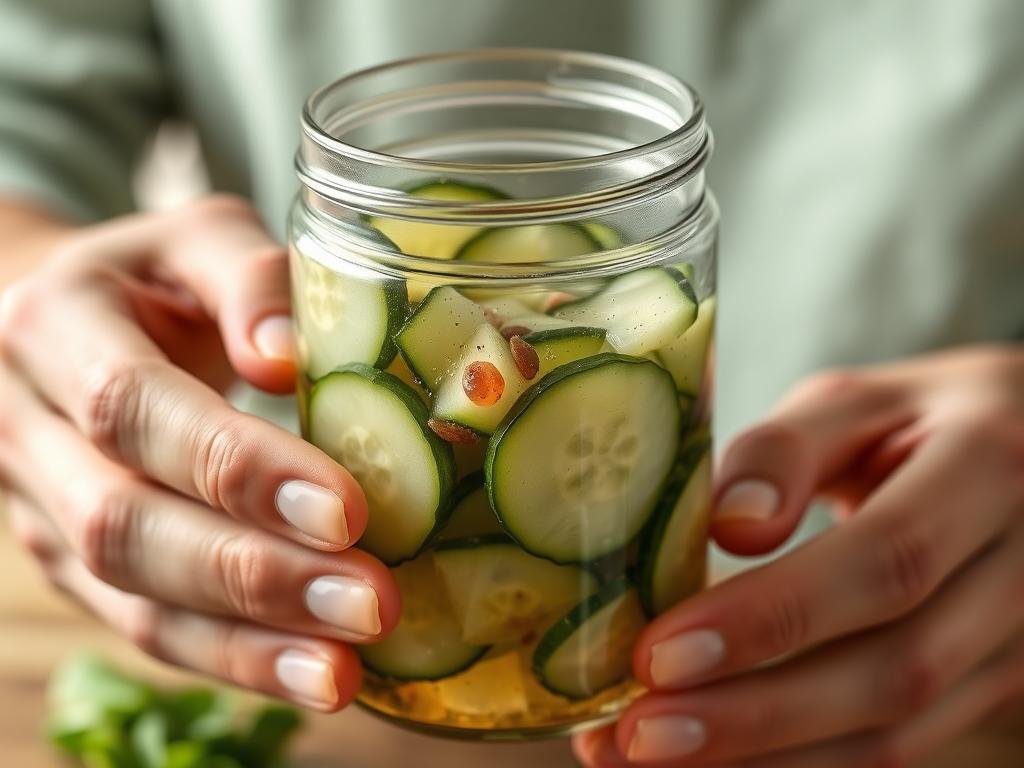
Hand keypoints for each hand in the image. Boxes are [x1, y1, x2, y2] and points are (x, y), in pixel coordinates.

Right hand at [0, 196, 398, 710]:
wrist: (69, 324)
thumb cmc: (154, 278)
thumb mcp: (198, 241)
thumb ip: (249, 278)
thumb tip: (286, 358)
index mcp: (54, 329)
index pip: (135, 410)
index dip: (236, 466)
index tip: (345, 508)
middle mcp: (29, 431)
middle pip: (126, 525)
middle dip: (254, 574)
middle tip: (370, 601)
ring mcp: (45, 513)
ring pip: (132, 601)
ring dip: (247, 643)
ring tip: (347, 668)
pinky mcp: (76, 568)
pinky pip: (148, 630)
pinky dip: (234, 661)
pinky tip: (314, 677)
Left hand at [575, 346, 1023, 766]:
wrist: (1020, 453)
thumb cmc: (915, 418)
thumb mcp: (853, 401)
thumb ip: (787, 449)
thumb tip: (731, 530)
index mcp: (992, 467)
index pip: (886, 560)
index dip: (772, 616)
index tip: (661, 654)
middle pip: (899, 669)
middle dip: (758, 714)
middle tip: (638, 734)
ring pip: (903, 731)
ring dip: (770, 759)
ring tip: (653, 755)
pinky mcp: (998, 686)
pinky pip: (902, 746)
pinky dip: (803, 763)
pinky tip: (720, 762)